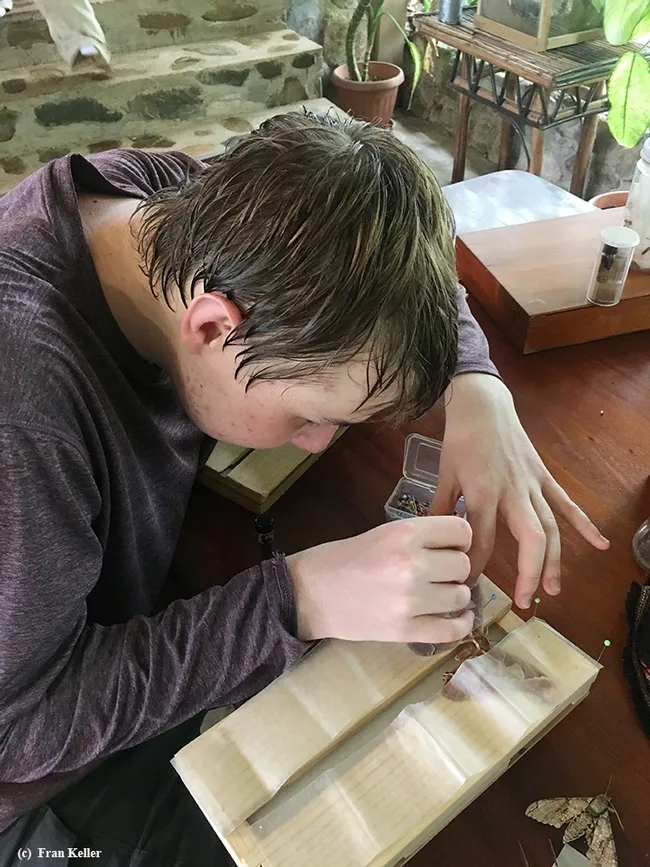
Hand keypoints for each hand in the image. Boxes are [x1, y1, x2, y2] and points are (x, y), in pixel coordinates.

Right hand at [287, 516, 474, 642]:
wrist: (308, 594)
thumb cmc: (341, 560)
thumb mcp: (382, 533)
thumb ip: (419, 537)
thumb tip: (459, 544)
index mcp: (404, 534)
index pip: (460, 531)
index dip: (458, 539)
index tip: (449, 546)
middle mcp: (411, 564)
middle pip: (463, 564)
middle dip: (454, 568)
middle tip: (439, 573)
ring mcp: (410, 600)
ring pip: (461, 595)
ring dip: (454, 595)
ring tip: (437, 594)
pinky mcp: (405, 630)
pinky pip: (452, 630)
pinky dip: (461, 624)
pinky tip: (457, 618)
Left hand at [431, 374, 608, 609]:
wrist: (483, 403)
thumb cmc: (460, 438)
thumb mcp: (444, 473)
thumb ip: (441, 509)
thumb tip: (433, 541)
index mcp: (482, 492)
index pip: (482, 540)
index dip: (477, 566)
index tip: (470, 585)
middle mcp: (512, 491)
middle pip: (529, 538)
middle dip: (528, 572)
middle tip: (523, 602)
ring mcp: (532, 484)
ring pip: (551, 527)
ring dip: (554, 561)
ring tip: (551, 590)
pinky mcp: (543, 476)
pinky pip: (566, 503)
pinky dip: (584, 524)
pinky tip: (599, 545)